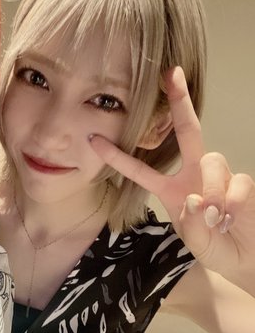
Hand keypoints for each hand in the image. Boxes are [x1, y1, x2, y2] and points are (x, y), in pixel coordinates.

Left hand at [90, 66, 254, 292]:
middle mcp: (194, 175)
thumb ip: (192, 223)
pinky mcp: (243, 183)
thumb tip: (196, 199)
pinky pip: (237, 181)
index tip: (94, 139)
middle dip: (180, 101)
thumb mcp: (194, 241)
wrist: (244, 258)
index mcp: (172, 189)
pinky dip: (232, 201)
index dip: (119, 156)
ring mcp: (220, 176)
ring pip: (212, 162)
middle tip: (171, 74)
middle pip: (187, 130)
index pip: (142, 169)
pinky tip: (230, 218)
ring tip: (216, 220)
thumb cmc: (214, 247)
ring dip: (211, 191)